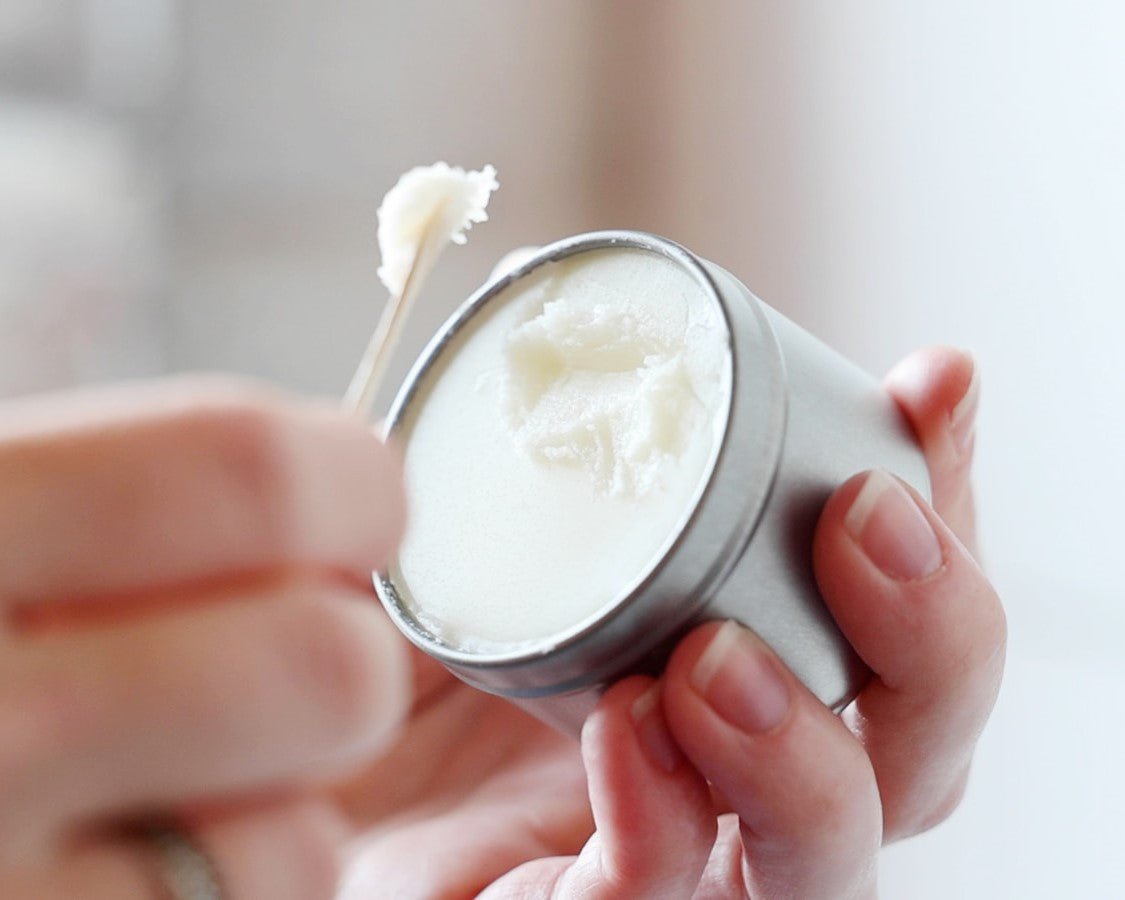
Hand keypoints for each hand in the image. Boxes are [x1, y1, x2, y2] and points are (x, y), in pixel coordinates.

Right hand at [0, 379, 409, 898]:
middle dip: (343, 655)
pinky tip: (126, 859)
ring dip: (279, 800)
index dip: (350, 485)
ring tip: (170, 773)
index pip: (247, 473)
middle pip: (323, 668)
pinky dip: (230, 886)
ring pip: (299, 842)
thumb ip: (110, 497)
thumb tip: (325, 484)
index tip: (352, 505)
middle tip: (285, 646)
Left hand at [338, 346, 1004, 898]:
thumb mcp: (454, 519)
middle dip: (933, 637)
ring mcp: (672, 865)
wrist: (261, 774)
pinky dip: (664, 829)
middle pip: (911, 757)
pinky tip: (628, 726)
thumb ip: (508, 430)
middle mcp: (728, 775)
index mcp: (731, 664)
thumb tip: (528, 286)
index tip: (928, 386)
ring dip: (813, 756)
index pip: (886, 619)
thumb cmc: (375, 644)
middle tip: (868, 519)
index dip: (938, 512)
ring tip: (721, 656)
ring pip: (830, 863)